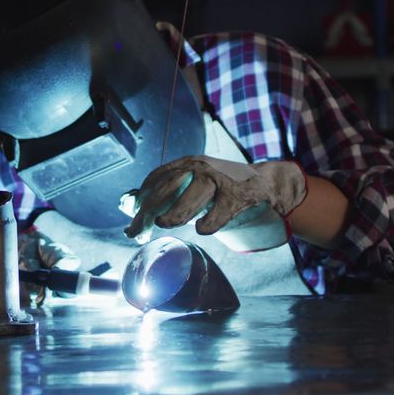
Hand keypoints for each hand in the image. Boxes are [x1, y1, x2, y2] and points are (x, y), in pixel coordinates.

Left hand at [124, 155, 306, 242]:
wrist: (261, 181)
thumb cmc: (220, 185)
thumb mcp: (193, 181)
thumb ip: (168, 192)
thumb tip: (132, 205)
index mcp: (187, 163)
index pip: (156, 179)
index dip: (141, 198)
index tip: (132, 217)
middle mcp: (200, 168)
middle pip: (167, 188)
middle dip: (149, 211)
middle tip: (137, 231)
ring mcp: (219, 180)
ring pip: (192, 197)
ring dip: (175, 213)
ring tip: (163, 224)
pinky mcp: (236, 195)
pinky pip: (219, 212)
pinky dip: (209, 223)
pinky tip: (201, 230)